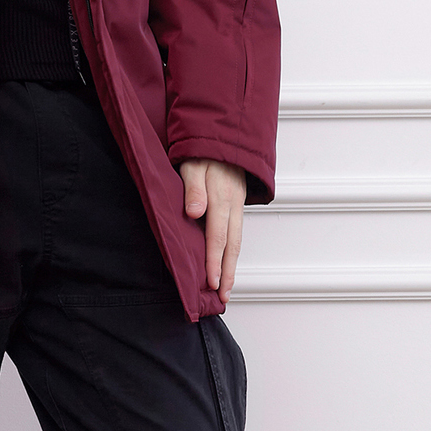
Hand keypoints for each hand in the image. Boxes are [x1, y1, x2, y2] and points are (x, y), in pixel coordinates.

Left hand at [178, 158, 246, 297]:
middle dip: (228, 273)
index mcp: (221, 198)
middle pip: (232, 245)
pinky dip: (232, 251)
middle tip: (224, 297)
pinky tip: (228, 262)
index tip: (212, 282)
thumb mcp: (192, 164)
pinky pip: (236, 232)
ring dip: (232, 266)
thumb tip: (195, 212)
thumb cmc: (203, 151)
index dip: (214, 261)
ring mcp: (237, 205)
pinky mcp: (237, 204)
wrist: (224, 134)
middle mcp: (233, 205)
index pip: (217, 237)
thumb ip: (193, 188)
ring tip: (227, 288)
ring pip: (237, 241)